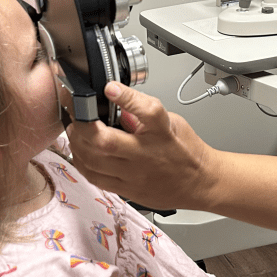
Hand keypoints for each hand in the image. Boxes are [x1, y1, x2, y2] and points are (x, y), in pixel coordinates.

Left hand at [65, 82, 215, 210]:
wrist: (201, 183)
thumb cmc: (187, 152)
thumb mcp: (172, 123)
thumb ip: (143, 114)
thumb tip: (116, 105)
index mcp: (162, 133)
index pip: (146, 111)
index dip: (126, 97)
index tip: (110, 87)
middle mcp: (146, 155)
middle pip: (105, 141)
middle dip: (83, 125)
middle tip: (77, 113)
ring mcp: (135, 175)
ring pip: (93, 161)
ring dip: (77, 143)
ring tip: (75, 131)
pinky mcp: (127, 190)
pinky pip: (95, 178)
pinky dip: (82, 162)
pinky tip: (80, 151)